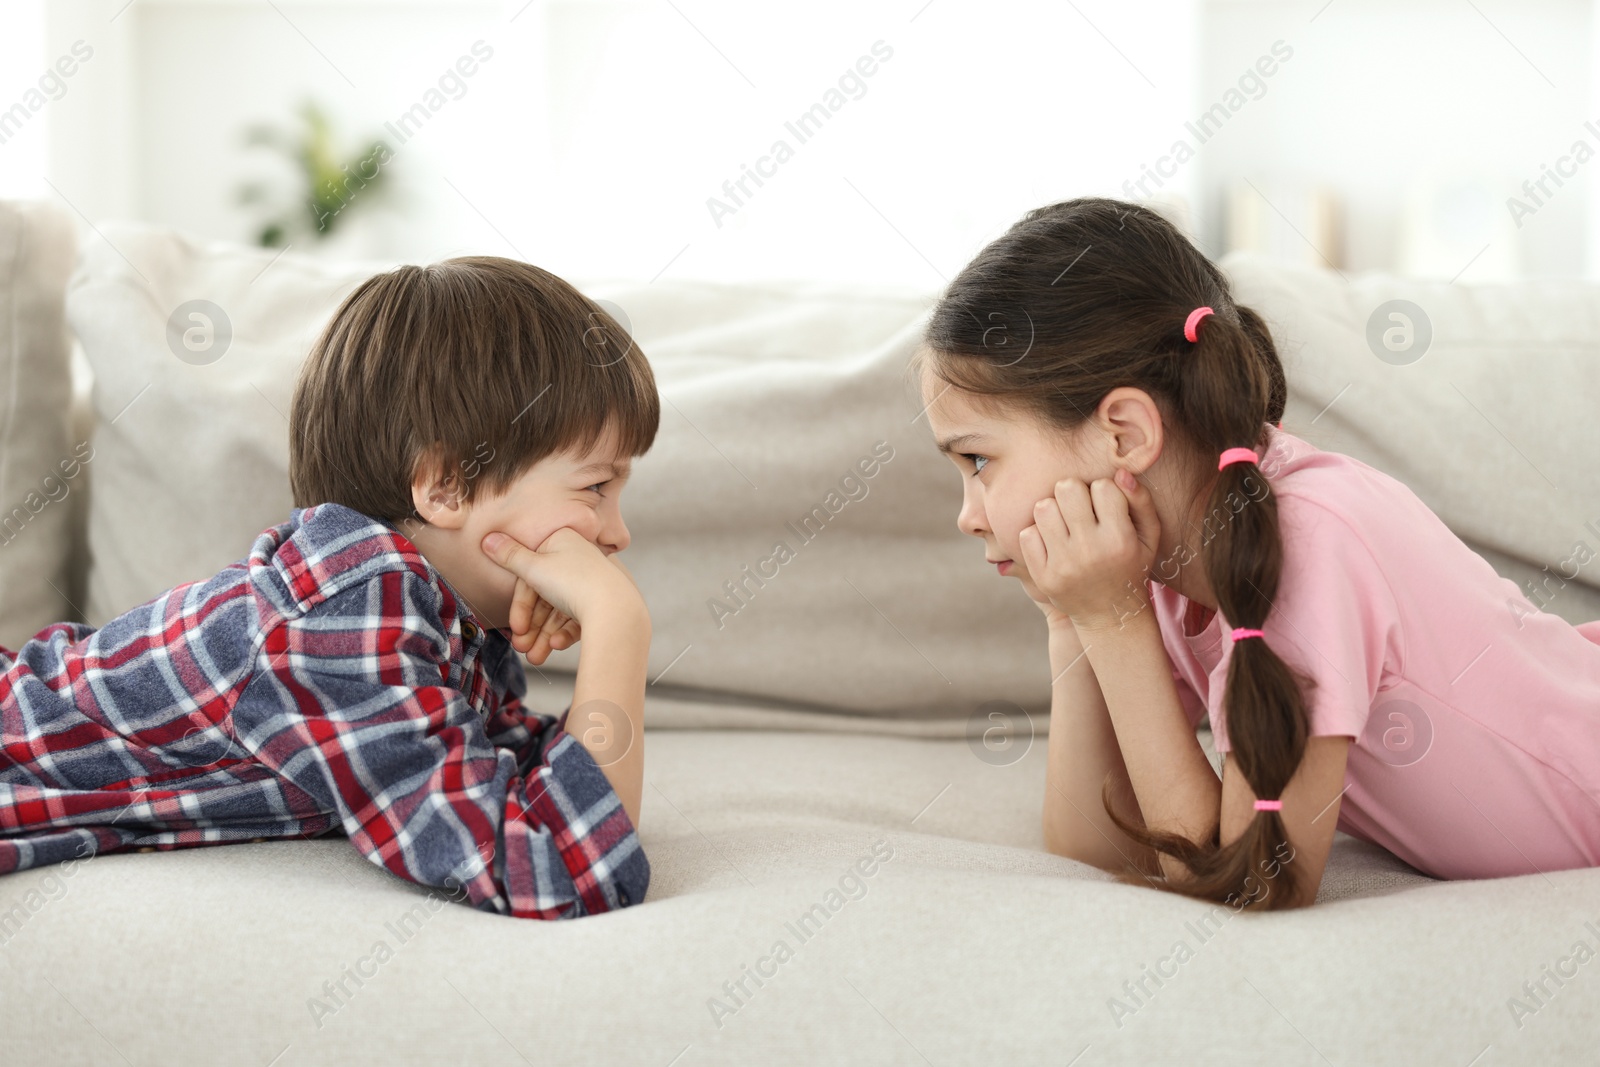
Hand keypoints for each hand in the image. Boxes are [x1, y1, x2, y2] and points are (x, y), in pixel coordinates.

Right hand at [507, 550, 643, 663]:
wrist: (617, 609)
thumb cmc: (574, 583)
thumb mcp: (534, 567)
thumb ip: (509, 555)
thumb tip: (488, 538)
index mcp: (563, 542)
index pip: (532, 575)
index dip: (520, 605)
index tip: (515, 628)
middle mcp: (579, 559)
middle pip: (546, 596)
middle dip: (532, 626)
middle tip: (522, 649)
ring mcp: (592, 582)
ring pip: (560, 612)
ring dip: (544, 636)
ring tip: (536, 658)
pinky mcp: (603, 602)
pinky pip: (578, 618)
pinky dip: (565, 633)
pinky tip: (556, 647)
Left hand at [1017, 468, 1160, 630]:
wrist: (1110, 615)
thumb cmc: (1131, 565)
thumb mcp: (1149, 536)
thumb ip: (1140, 501)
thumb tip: (1120, 473)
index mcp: (1119, 539)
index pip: (1102, 486)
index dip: (1102, 491)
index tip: (1104, 506)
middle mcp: (1090, 551)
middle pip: (1066, 489)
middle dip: (1072, 492)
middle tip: (1077, 507)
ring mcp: (1064, 564)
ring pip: (1043, 507)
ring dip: (1052, 510)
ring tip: (1063, 523)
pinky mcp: (1043, 576)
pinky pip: (1027, 534)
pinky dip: (1037, 534)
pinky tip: (1052, 542)